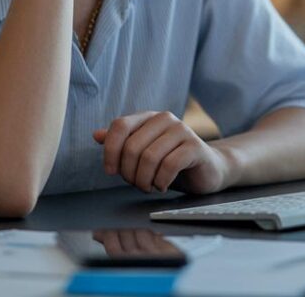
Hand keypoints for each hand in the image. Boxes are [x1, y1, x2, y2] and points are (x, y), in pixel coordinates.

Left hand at [93, 111, 233, 193]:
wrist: (208, 169)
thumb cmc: (171, 161)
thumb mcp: (144, 152)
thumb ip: (122, 143)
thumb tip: (96, 135)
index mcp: (148, 118)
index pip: (120, 126)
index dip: (110, 151)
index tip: (111, 171)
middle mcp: (164, 119)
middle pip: (132, 146)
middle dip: (129, 172)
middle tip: (136, 184)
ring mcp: (182, 131)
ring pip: (149, 158)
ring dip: (144, 180)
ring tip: (149, 186)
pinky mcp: (195, 147)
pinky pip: (169, 166)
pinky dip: (160, 182)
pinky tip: (162, 186)